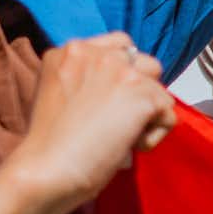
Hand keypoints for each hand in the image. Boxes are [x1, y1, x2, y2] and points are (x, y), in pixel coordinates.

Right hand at [7, 34, 176, 212]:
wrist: (44, 169)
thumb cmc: (47, 145)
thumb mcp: (57, 93)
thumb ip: (86, 81)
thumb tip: (122, 95)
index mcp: (72, 50)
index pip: (120, 44)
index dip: (124, 74)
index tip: (111, 102)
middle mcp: (98, 53)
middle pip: (146, 64)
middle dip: (139, 92)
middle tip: (117, 123)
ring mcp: (122, 71)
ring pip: (160, 89)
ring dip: (148, 114)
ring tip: (122, 136)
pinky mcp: (142, 95)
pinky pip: (168, 116)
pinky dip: (152, 138)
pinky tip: (125, 148)